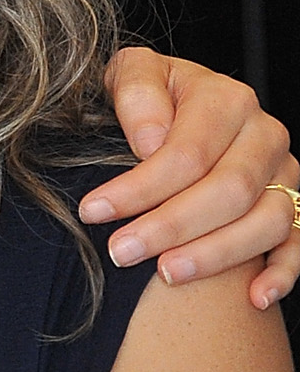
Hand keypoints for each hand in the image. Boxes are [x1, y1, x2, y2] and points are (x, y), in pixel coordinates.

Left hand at [88, 48, 297, 307]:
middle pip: (227, 191)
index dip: (138, 187)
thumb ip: (138, 93)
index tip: (93, 211)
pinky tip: (254, 298)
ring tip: (165, 274)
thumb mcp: (133, 74)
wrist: (183, 105)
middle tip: (121, 251)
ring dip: (216, 254)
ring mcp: (285, 174)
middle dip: (170, 226)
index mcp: (227, 99)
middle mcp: (265, 135)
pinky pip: (298, 243)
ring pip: (266, 221)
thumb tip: (150, 141)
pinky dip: (283, 273)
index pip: (186, 154)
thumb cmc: (152, 96)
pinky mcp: (294, 206)